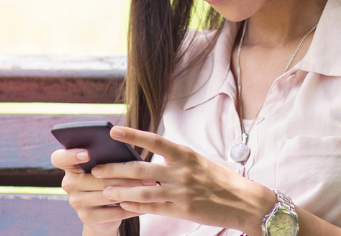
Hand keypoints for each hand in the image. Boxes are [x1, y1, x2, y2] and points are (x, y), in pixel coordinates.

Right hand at [51, 147, 149, 234]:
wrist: (103, 215)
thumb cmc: (108, 181)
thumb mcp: (106, 168)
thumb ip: (109, 157)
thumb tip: (126, 146)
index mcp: (70, 167)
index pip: (59, 158)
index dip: (71, 155)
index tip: (88, 153)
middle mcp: (68, 184)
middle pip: (95, 177)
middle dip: (124, 174)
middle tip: (145, 171)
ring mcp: (76, 202)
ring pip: (107, 194)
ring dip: (132, 190)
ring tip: (151, 185)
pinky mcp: (86, 217)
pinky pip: (113, 212)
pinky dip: (131, 208)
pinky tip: (146, 204)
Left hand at [94, 126, 276, 234]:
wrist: (244, 202)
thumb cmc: (221, 180)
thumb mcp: (200, 162)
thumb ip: (176, 161)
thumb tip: (151, 159)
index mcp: (186, 155)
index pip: (155, 141)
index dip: (132, 135)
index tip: (113, 130)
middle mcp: (182, 171)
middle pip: (140, 169)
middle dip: (115, 169)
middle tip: (96, 170)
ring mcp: (180, 192)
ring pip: (141, 191)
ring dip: (120, 191)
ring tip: (105, 191)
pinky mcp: (181, 210)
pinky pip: (152, 208)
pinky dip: (135, 207)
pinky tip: (123, 206)